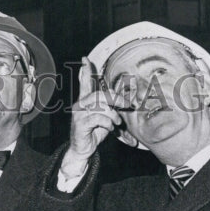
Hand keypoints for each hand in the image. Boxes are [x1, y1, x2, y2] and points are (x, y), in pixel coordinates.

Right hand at [61, 57, 122, 175]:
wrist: (83, 151)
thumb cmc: (94, 133)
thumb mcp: (107, 120)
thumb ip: (115, 112)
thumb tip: (130, 105)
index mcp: (85, 101)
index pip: (85, 83)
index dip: (85, 71)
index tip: (85, 59)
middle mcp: (80, 105)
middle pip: (100, 95)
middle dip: (116, 99)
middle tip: (127, 105)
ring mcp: (79, 114)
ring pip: (101, 106)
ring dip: (113, 115)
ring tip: (117, 123)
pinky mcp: (80, 124)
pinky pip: (98, 118)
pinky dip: (108, 123)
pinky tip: (110, 128)